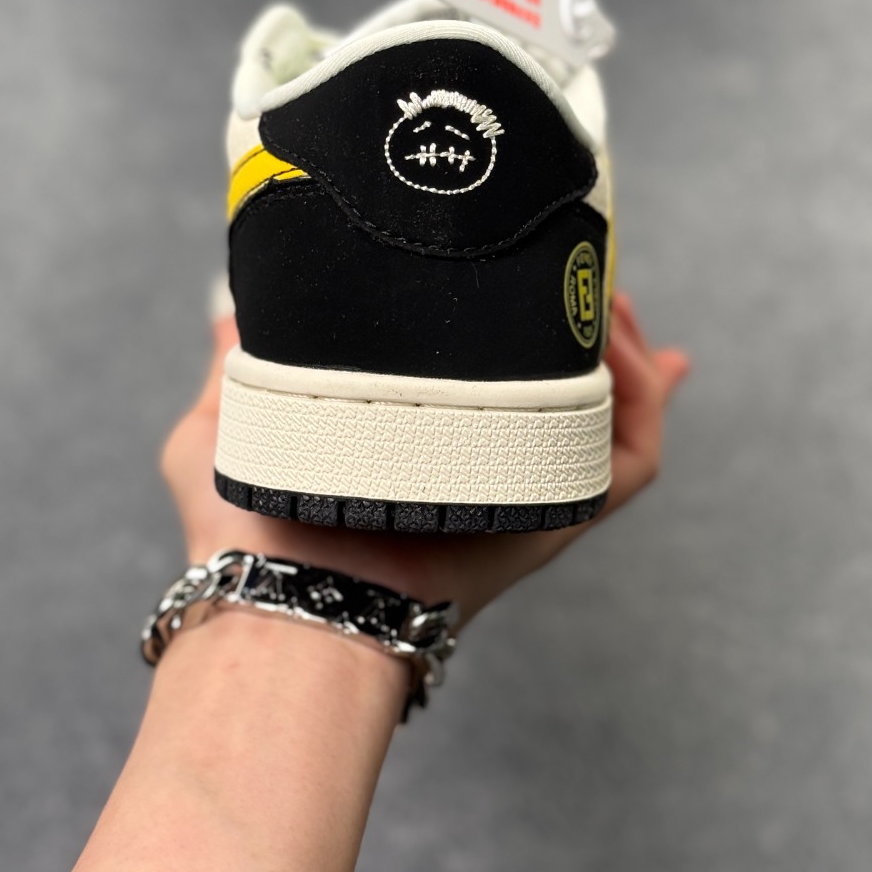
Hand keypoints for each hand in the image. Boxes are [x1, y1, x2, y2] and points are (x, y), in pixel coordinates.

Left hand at [161, 292, 688, 624]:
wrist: (281, 589)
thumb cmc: (243, 529)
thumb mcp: (226, 423)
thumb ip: (234, 361)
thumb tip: (234, 310)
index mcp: (427, 449)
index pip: (496, 387)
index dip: (524, 338)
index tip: (535, 283)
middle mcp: (490, 472)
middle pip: (571, 398)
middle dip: (594, 337)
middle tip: (598, 284)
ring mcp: (531, 495)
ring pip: (615, 419)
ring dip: (624, 352)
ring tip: (610, 299)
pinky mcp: (559, 515)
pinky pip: (632, 458)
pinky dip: (645, 401)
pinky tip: (627, 348)